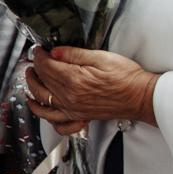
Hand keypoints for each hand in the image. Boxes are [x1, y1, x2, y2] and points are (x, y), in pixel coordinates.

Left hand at [26, 45, 158, 130]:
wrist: (141, 96)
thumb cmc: (126, 77)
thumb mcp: (100, 57)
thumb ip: (74, 54)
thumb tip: (54, 52)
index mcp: (74, 80)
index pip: (46, 66)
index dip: (39, 55)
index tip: (39, 50)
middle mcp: (70, 97)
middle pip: (42, 82)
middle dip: (34, 69)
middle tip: (34, 61)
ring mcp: (73, 110)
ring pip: (42, 103)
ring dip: (32, 90)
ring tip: (31, 80)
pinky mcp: (79, 117)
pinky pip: (57, 123)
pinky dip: (46, 117)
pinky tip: (42, 107)